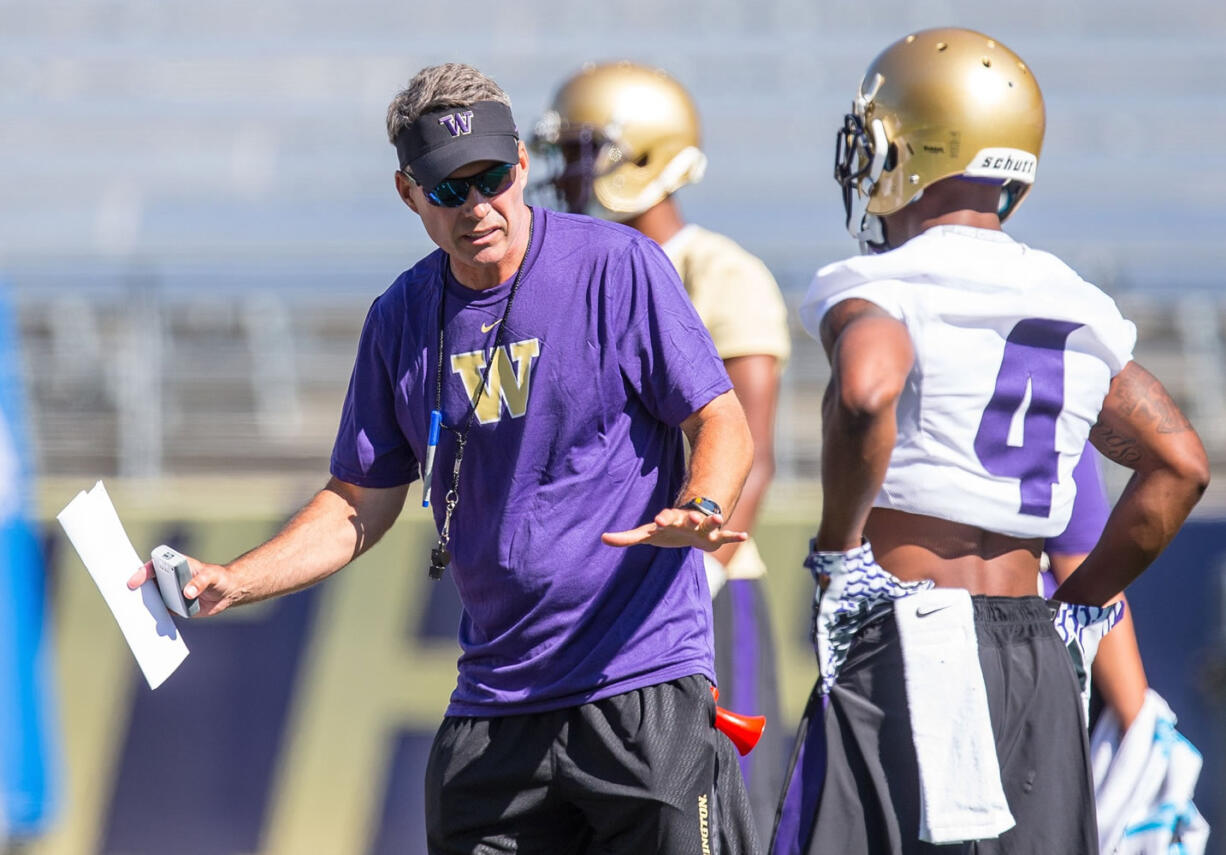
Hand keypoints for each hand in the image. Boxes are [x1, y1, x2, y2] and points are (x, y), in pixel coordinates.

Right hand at [127, 556, 241, 616]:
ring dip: (143, 607)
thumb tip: (187, 593)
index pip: (153, 566)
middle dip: (136, 591)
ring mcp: (170, 592)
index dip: (141, 573)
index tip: (134, 582)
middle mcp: (169, 578)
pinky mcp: (175, 607)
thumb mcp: (211, 576)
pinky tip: (148, 626)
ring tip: (133, 617)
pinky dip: (155, 618)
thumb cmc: (219, 577)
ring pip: (152, 599)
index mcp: (175, 565)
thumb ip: (199, 582)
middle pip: (148, 583)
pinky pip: (162, 612)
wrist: (228, 592)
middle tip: (124, 600)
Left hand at [602, 507, 747, 551]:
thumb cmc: (667, 530)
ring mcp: (703, 527)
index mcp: (671, 520)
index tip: (659, 520)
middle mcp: (688, 521)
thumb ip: (627, 537)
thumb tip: (603, 538)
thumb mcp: (647, 535)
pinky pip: (725, 535)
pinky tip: (744, 536)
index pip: (666, 518)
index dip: (663, 519)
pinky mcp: (714, 536)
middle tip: (692, 517)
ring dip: (714, 520)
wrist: (690, 525)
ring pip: (710, 522)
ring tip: (719, 518)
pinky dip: (734, 535)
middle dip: (691, 517)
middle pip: (689, 518)